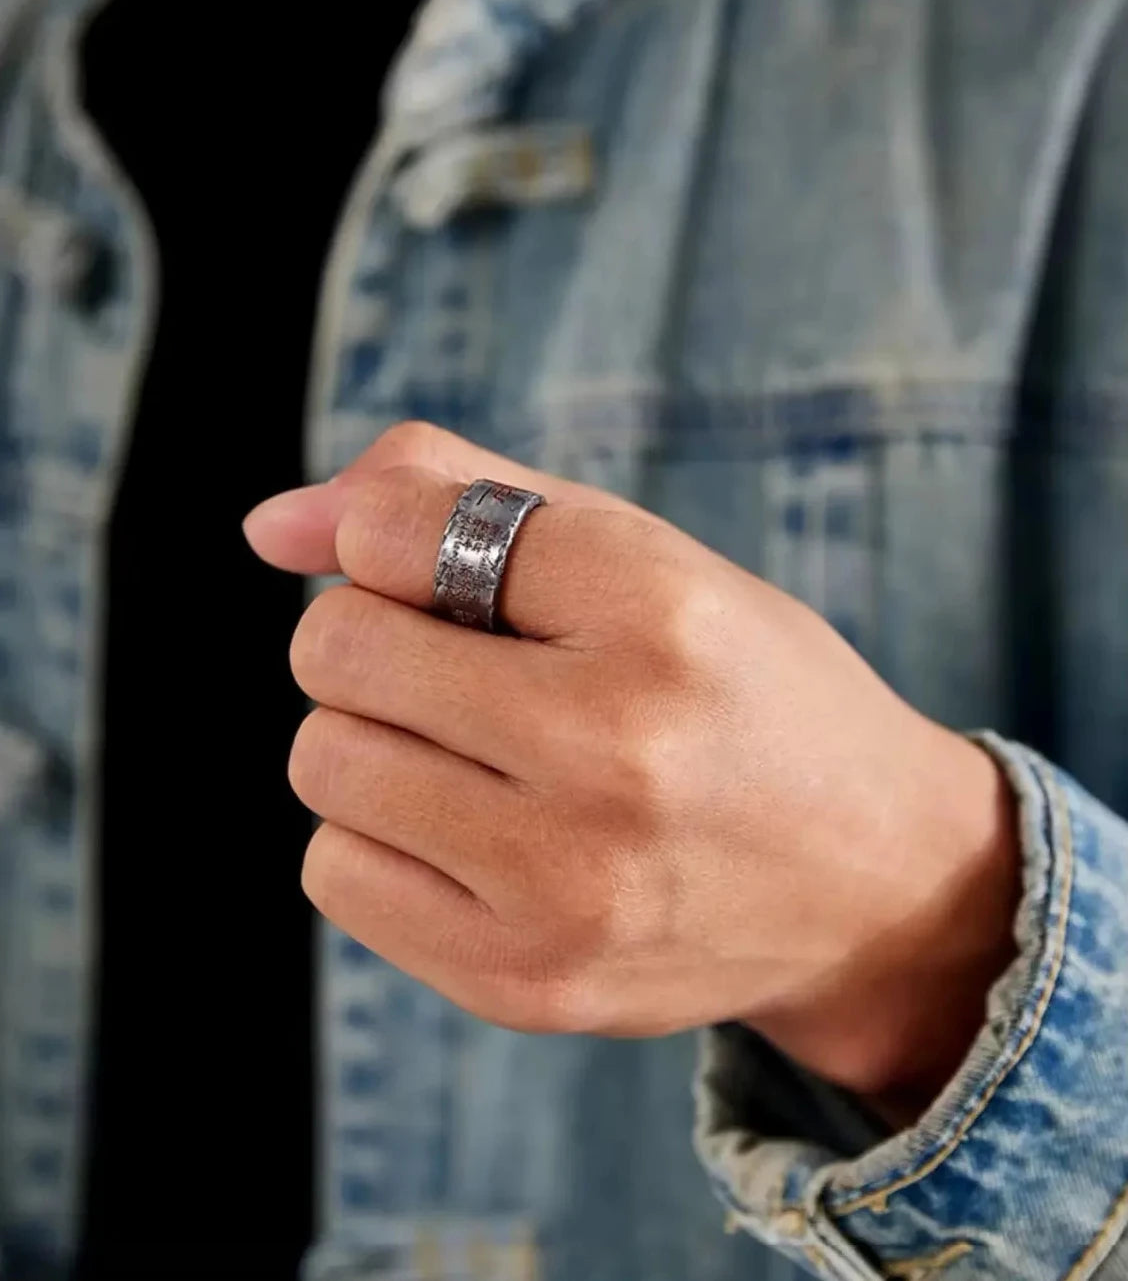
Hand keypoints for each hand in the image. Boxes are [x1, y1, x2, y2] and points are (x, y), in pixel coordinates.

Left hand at [244, 422, 1018, 1118]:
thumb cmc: (740, 693)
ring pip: (322, 762)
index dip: (395, 537)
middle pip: (335, 650)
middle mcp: (615, 753)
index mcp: (657, 613)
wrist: (871, 886)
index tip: (449, 573)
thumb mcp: (645, 557)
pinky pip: (335, 873)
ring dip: (371, 739)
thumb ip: (454, 498)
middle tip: (463, 666)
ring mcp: (568, 886)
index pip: (400, 529)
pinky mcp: (528, 984)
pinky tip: (472, 832)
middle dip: (374, 637)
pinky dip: (377, 836)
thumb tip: (269, 527)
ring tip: (474, 753)